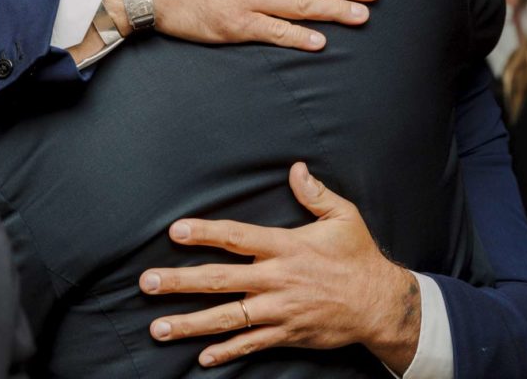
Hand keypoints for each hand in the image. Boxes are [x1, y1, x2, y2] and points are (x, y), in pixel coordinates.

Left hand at [139, 163, 419, 371]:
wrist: (378, 303)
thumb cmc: (358, 257)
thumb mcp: (344, 217)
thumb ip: (316, 194)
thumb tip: (297, 169)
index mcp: (287, 246)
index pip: (237, 237)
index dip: (205, 233)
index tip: (176, 230)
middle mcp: (277, 279)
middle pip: (220, 280)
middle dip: (181, 281)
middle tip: (148, 283)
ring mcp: (279, 309)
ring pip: (227, 318)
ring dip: (191, 323)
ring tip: (158, 326)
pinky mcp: (286, 333)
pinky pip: (251, 344)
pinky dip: (226, 351)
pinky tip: (201, 357)